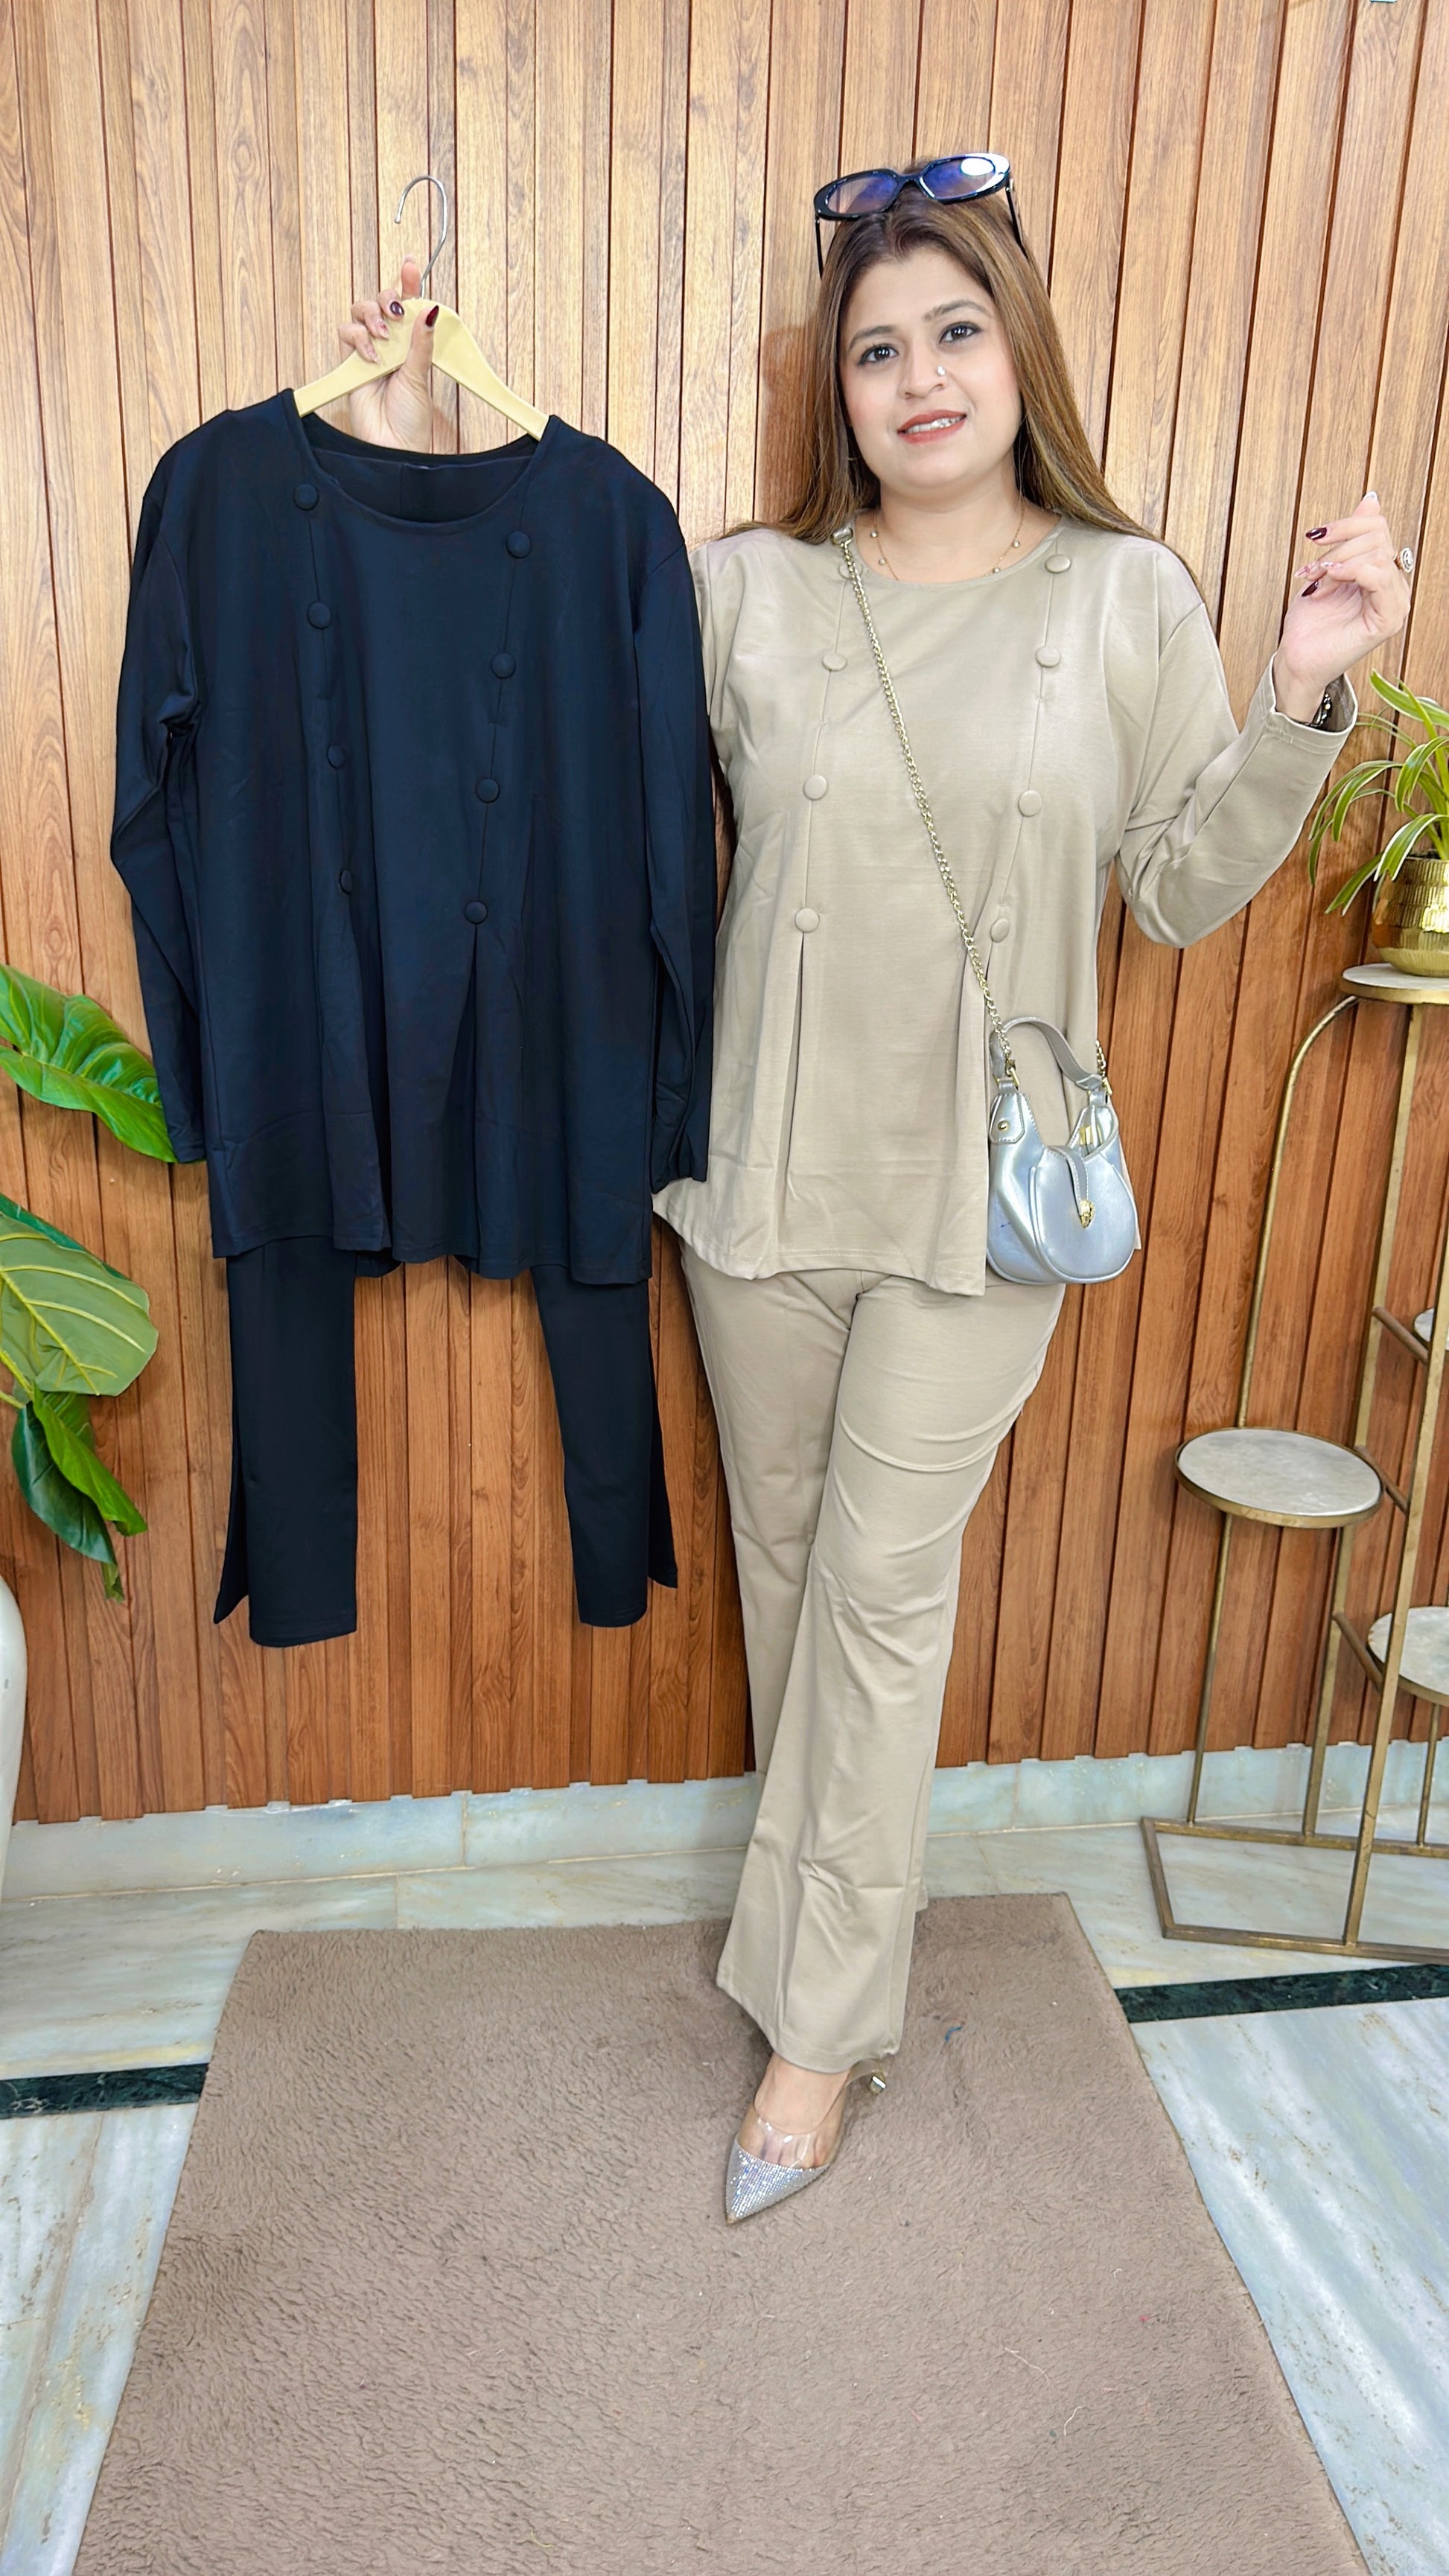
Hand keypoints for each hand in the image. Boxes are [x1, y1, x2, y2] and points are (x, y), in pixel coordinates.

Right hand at [337, 254, 436, 450]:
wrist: (393, 446)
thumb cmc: (410, 420)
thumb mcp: (421, 376)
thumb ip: (421, 343)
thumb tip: (430, 310)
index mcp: (411, 344)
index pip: (408, 306)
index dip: (408, 283)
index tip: (412, 266)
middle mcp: (390, 344)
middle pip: (380, 302)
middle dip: (387, 298)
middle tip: (396, 313)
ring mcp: (369, 351)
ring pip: (360, 312)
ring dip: (372, 317)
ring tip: (384, 338)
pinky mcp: (351, 362)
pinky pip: (346, 333)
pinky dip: (358, 338)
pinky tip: (372, 357)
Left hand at [1273, 490, 1410, 715]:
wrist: (1297, 658)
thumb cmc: (1310, 622)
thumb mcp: (1328, 568)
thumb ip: (1351, 537)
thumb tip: (1372, 501)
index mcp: (1382, 573)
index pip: (1377, 528)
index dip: (1345, 525)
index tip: (1314, 537)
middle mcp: (1393, 586)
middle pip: (1378, 537)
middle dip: (1338, 546)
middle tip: (1312, 568)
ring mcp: (1394, 604)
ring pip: (1378, 553)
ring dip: (1338, 561)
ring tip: (1317, 580)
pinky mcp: (1388, 620)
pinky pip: (1380, 577)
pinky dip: (1352, 571)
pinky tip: (1331, 579)